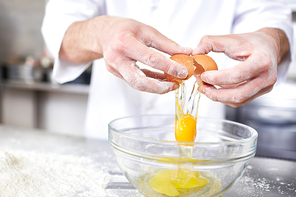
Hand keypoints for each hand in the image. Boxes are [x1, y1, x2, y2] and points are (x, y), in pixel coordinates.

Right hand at [60, 16, 191, 93]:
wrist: (105, 33)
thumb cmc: (125, 29)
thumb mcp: (148, 31)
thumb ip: (167, 44)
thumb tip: (186, 53)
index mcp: (125, 43)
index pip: (150, 59)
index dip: (168, 67)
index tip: (182, 71)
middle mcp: (117, 58)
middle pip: (139, 81)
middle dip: (160, 87)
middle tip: (175, 85)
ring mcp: (115, 69)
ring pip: (137, 85)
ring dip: (156, 87)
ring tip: (171, 84)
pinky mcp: (117, 74)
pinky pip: (136, 82)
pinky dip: (150, 83)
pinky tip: (162, 81)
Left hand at [192, 28, 289, 106]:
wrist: (269, 46)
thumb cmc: (251, 42)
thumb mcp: (231, 38)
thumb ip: (210, 42)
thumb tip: (195, 53)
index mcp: (262, 61)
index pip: (237, 75)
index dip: (217, 78)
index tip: (203, 75)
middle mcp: (267, 77)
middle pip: (238, 94)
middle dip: (216, 93)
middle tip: (202, 87)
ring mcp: (265, 87)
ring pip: (239, 100)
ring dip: (219, 97)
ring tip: (207, 88)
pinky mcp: (261, 92)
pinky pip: (241, 100)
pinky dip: (226, 97)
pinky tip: (217, 89)